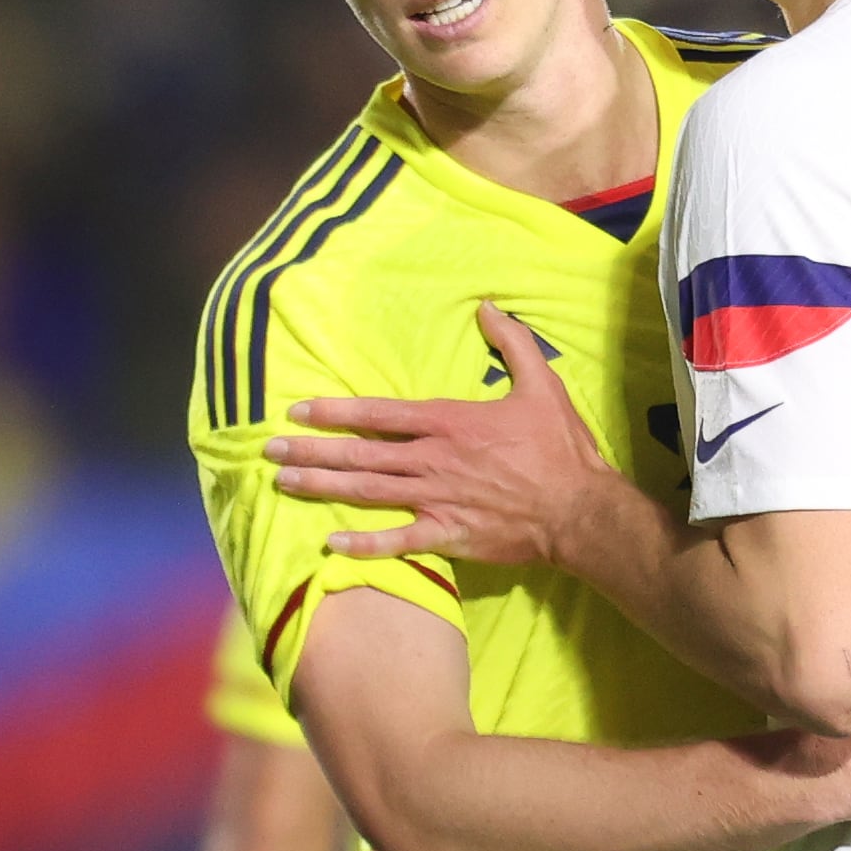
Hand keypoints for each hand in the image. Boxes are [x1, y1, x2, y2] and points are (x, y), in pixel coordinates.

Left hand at [265, 301, 618, 563]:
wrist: (579, 509)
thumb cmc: (560, 446)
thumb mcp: (540, 383)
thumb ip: (511, 342)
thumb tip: (488, 306)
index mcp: (449, 422)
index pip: (379, 414)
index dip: (335, 411)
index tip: (298, 409)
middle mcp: (433, 461)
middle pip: (361, 454)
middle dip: (312, 450)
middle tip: (270, 449)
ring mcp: (437, 500)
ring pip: (368, 492)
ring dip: (323, 487)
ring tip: (284, 483)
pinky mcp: (448, 536)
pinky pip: (397, 542)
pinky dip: (363, 545)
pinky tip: (331, 543)